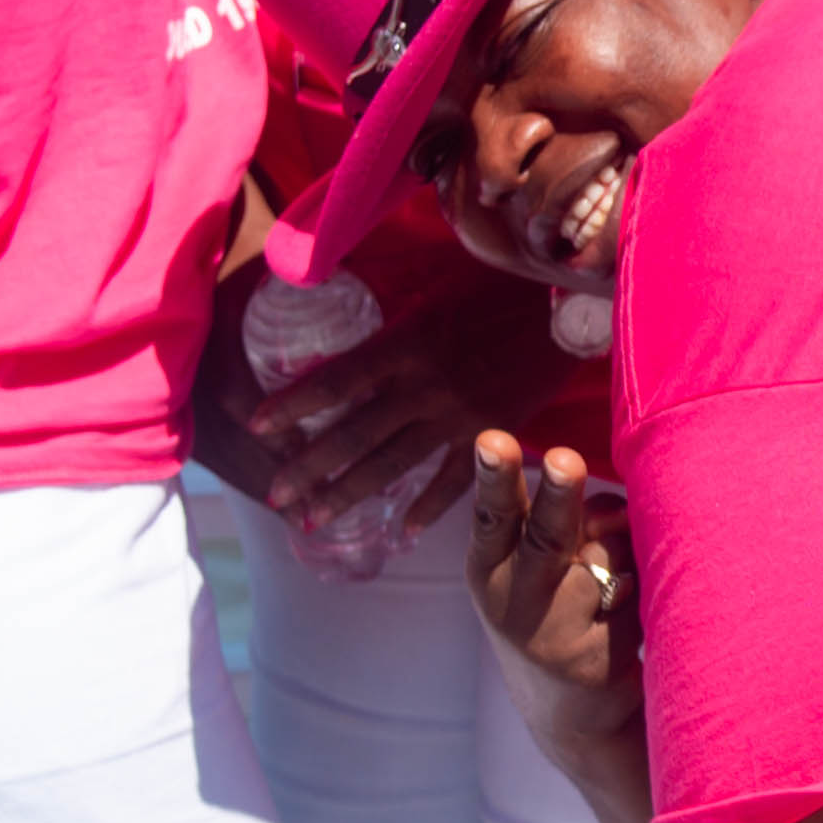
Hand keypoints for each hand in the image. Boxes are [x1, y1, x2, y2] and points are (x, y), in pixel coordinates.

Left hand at [186, 281, 494, 536]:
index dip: (293, 403)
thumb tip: (352, 360)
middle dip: (309, 467)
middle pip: (354, 432)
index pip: (336, 379)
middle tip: (273, 496)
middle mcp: (424, 384)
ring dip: (349, 494)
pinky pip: (455, 480)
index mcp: (405, 344)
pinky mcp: (492, 433)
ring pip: (393, 463)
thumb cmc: (500, 291)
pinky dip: (429, 507)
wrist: (567, 307)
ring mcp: (458, 415)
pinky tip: (404, 532)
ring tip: (312, 522)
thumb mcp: (435, 301)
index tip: (254, 425)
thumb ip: (396, 335)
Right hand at [465, 422, 638, 746]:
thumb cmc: (559, 611)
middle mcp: (510, 602)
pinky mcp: (593, 663)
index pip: (494, 514)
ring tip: (607, 592)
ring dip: (623, 556)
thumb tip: (612, 510)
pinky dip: (638, 596)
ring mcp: (551, 636)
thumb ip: (566, 524)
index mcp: (488, 567)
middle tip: (565, 458)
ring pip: (607, 557)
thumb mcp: (541, 567)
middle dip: (560, 494)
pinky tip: (618, 626)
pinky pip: (635, 595)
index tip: (492, 439)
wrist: (573, 715)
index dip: (495, 476)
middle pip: (548, 534)